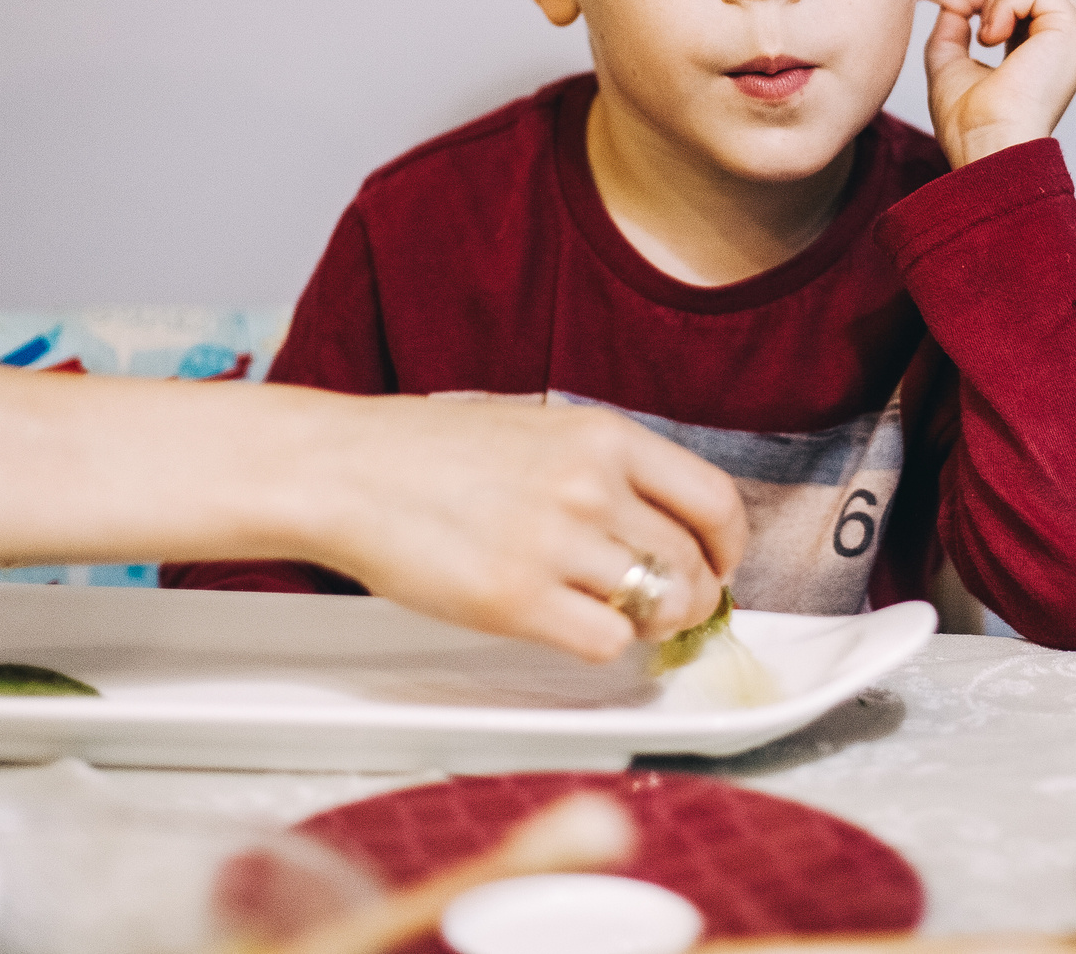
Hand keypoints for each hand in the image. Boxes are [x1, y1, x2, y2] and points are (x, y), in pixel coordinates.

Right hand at [291, 395, 748, 662]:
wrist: (347, 470)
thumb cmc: (433, 454)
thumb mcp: (541, 430)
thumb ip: (607, 471)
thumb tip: (670, 528)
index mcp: (604, 436)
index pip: (715, 501)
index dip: (728, 546)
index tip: (717, 563)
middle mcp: (591, 486)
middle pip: (693, 564)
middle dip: (692, 597)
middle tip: (668, 607)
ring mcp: (555, 543)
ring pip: (659, 607)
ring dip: (650, 623)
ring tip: (618, 615)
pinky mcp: (515, 600)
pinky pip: (607, 642)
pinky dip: (604, 644)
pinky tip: (573, 626)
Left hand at [919, 0, 1075, 169]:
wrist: (986, 147)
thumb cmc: (969, 124)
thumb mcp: (949, 65)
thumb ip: (951, 31)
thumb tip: (954, 3)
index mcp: (1041, 56)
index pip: (1027, 5)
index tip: (959, 12)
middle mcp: (1062, 48)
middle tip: (978, 27)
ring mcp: (1072, 40)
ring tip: (986, 36)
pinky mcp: (1071, 34)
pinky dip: (1006, 3)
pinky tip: (991, 37)